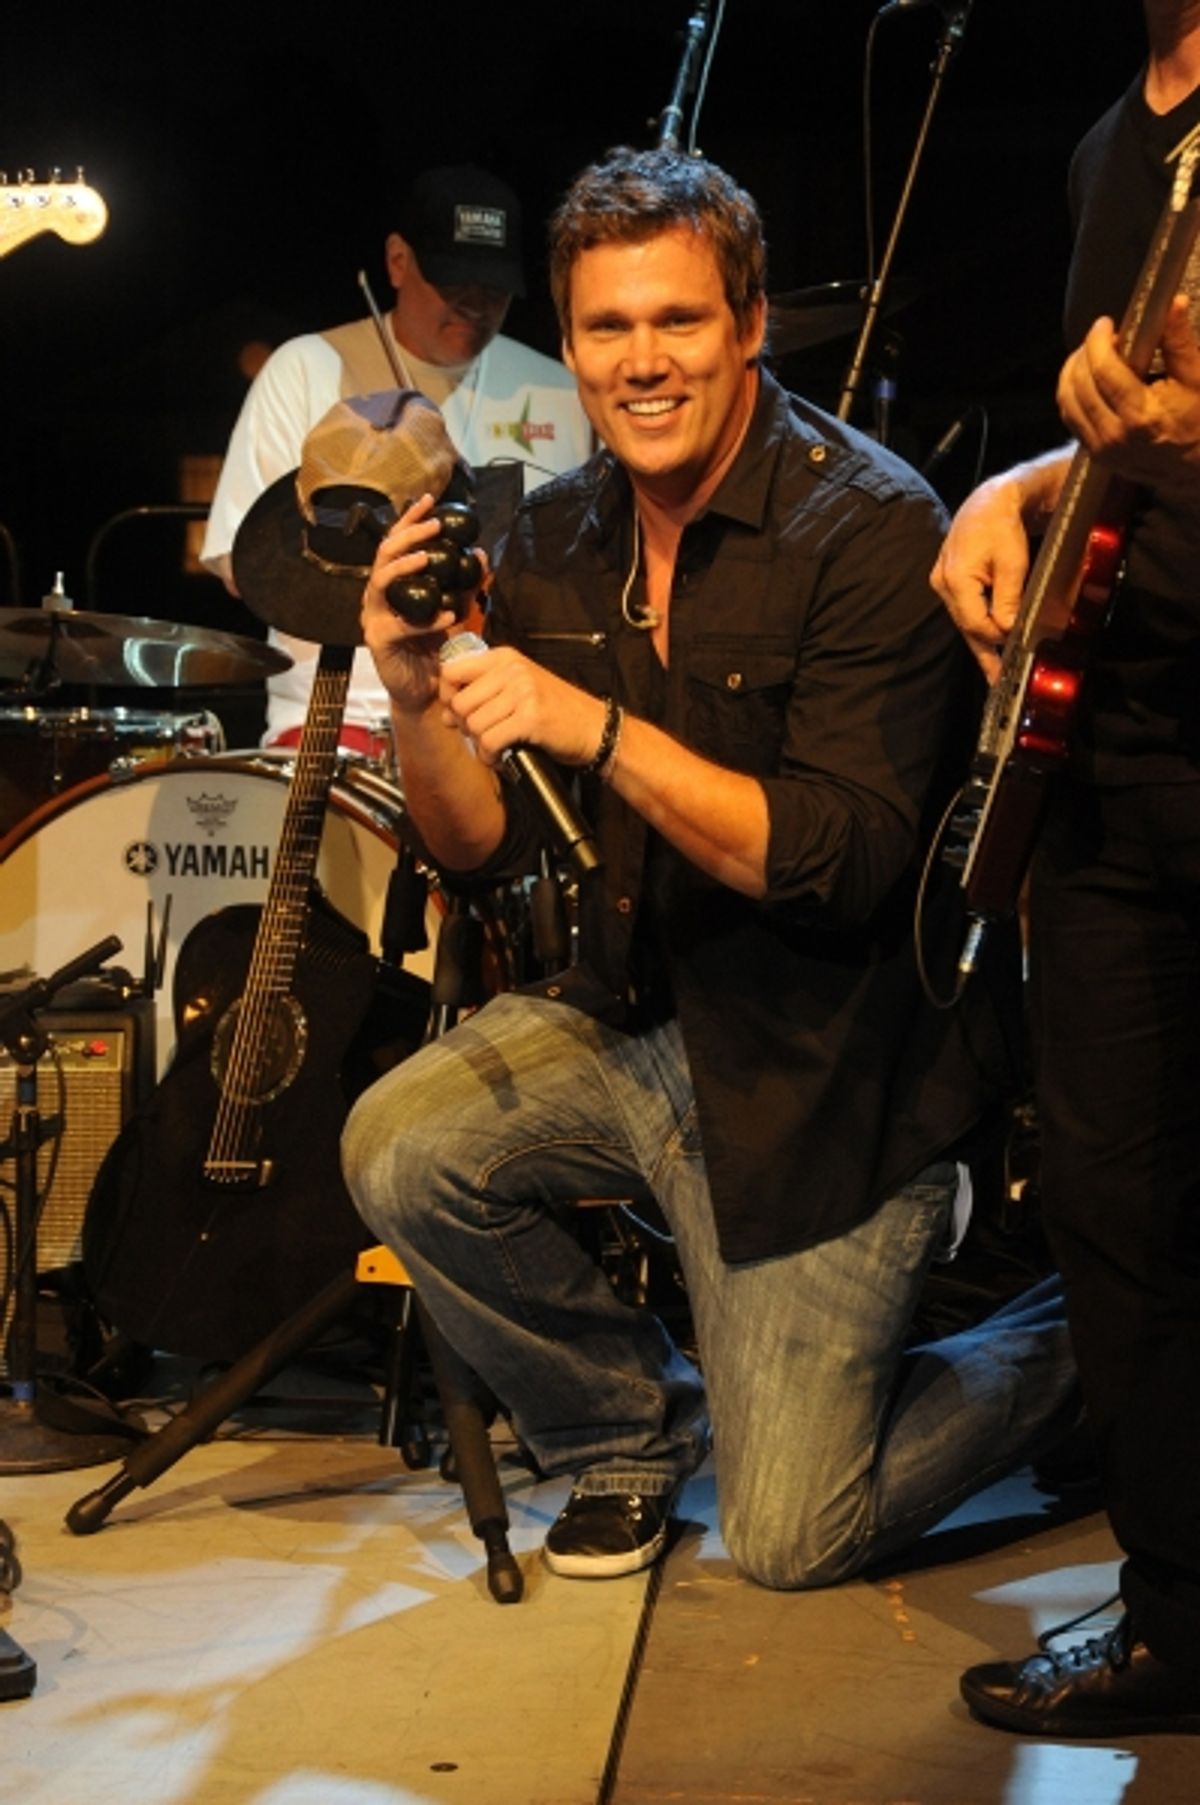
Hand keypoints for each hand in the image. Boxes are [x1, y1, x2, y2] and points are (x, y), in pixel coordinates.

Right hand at [361, 493, 473, 711]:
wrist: (424, 691)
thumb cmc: (433, 651)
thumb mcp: (453, 611)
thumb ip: (464, 586)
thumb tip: (481, 553)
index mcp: (392, 585)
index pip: (396, 543)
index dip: (409, 520)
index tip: (429, 501)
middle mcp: (378, 597)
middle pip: (384, 555)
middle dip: (408, 536)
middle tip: (434, 527)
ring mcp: (374, 618)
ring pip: (380, 583)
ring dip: (404, 568)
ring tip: (426, 559)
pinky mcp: (379, 641)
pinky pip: (400, 626)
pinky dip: (425, 621)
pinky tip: (447, 617)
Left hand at [438, 641, 606, 768]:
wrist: (593, 727)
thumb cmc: (554, 710)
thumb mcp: (518, 688)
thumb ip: (481, 693)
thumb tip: (445, 713)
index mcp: (504, 658)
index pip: (451, 671)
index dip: (448, 696)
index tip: (461, 712)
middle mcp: (512, 670)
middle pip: (459, 701)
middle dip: (464, 725)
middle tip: (483, 734)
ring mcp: (522, 692)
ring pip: (473, 723)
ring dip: (479, 743)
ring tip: (496, 747)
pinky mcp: (530, 717)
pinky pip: (489, 741)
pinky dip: (490, 756)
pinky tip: (501, 757)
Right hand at [930, 474, 1032, 682]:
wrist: (989, 502)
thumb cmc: (1001, 525)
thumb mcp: (1012, 562)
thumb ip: (1008, 598)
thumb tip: (1007, 629)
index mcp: (955, 579)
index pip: (976, 623)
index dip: (997, 637)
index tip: (1016, 648)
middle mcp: (943, 585)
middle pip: (967, 627)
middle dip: (985, 653)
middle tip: (998, 680)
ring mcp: (943, 584)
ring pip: (965, 622)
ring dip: (980, 645)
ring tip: (993, 673)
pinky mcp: (949, 583)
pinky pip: (964, 612)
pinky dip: (977, 628)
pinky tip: (986, 646)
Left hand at [1057, 296, 1199, 493]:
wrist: (1199, 468)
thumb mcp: (1198, 378)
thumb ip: (1179, 342)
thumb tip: (1171, 304)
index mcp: (1141, 416)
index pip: (1103, 370)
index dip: (1098, 341)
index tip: (1105, 324)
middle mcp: (1115, 436)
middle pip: (1079, 385)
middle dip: (1084, 353)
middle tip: (1099, 338)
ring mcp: (1102, 449)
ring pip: (1067, 403)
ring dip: (1072, 373)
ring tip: (1090, 355)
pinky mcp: (1096, 456)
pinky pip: (1071, 419)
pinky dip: (1072, 395)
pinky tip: (1086, 380)